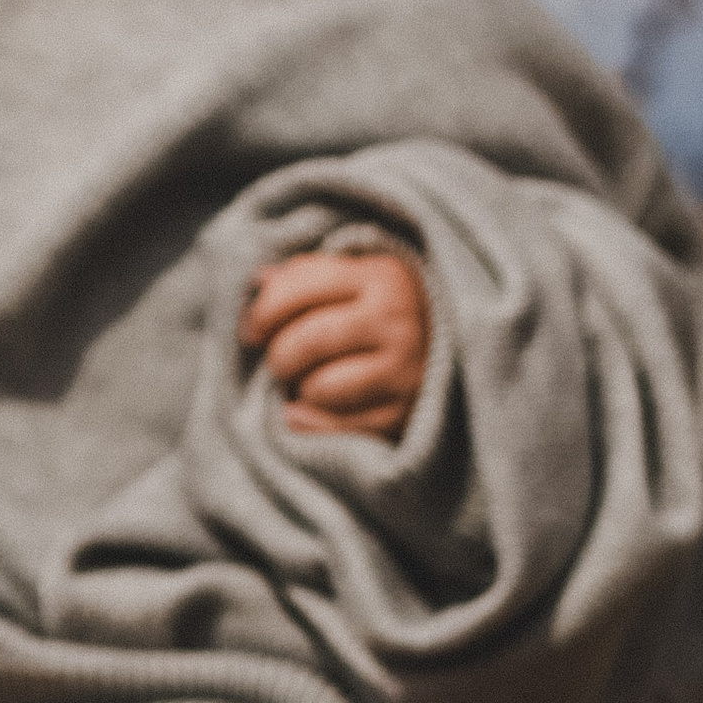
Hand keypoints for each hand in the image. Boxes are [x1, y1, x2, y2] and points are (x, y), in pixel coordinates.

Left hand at [241, 247, 430, 439]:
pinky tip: (303, 411)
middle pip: (306, 341)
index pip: (301, 288)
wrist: (450, 357)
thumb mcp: (356, 281)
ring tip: (307, 382)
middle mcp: (397, 320)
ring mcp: (404, 370)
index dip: (263, 312)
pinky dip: (308, 420)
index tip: (251, 331)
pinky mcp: (402, 414)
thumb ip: (308, 276)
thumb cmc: (385, 316)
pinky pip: (335, 425)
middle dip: (279, 356)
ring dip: (300, 389)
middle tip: (281, 363)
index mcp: (381, 277)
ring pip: (319, 386)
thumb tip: (260, 279)